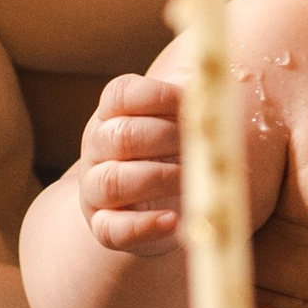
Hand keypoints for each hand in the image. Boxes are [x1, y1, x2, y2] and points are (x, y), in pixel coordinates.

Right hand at [75, 71, 181, 253]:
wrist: (147, 201)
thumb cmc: (172, 150)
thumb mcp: (182, 120)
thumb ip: (195, 99)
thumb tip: (212, 79)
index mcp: (114, 113)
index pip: (121, 94)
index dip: (156, 95)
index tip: (189, 100)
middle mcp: (98, 148)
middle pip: (119, 136)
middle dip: (165, 138)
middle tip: (199, 145)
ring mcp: (95, 188)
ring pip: (112, 181)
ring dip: (158, 179)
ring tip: (191, 180)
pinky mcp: (104, 225)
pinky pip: (111, 228)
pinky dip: (143, 225)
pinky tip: (173, 220)